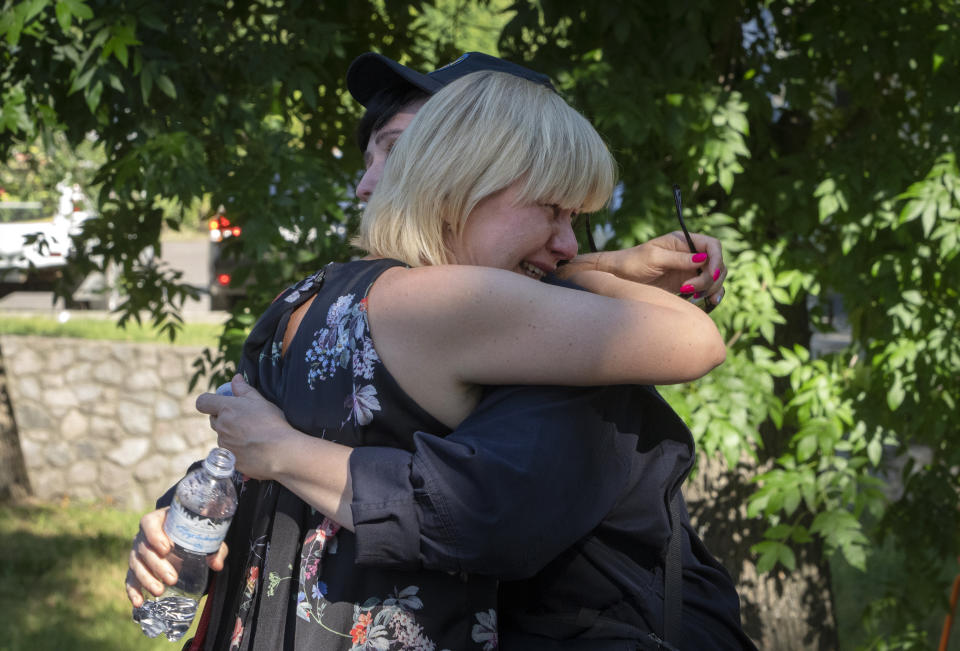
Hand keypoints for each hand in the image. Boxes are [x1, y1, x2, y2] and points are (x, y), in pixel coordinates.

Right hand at [125, 507, 227, 607]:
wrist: (182, 535)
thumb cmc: (192, 532)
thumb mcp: (204, 535)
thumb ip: (213, 547)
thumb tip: (217, 564)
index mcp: (159, 520)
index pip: (149, 523)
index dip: (155, 535)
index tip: (166, 548)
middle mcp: (143, 535)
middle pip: (144, 549)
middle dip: (157, 565)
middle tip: (172, 578)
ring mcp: (137, 552)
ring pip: (136, 565)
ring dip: (146, 580)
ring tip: (159, 591)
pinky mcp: (136, 567)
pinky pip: (130, 579)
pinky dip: (133, 591)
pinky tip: (139, 602)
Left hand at [195, 375, 290, 479]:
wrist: (281, 451)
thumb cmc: (272, 423)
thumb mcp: (260, 401)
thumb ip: (244, 389)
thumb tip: (235, 378)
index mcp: (226, 409)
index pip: (203, 402)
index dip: (209, 402)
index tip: (220, 403)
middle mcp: (221, 427)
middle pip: (213, 420)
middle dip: (224, 418)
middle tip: (243, 419)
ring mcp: (224, 445)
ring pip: (222, 437)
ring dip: (231, 435)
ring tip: (252, 436)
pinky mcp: (229, 460)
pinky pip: (229, 453)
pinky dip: (237, 450)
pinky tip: (253, 448)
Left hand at [566, 231, 726, 306]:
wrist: (619, 278)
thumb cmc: (631, 262)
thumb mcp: (653, 258)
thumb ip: (678, 259)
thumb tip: (703, 259)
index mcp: (683, 241)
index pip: (712, 245)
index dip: (716, 259)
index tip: (709, 274)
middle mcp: (690, 254)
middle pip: (717, 264)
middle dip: (711, 279)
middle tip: (690, 289)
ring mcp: (690, 270)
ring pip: (715, 278)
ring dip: (711, 289)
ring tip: (692, 297)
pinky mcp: (687, 285)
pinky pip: (707, 289)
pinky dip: (711, 296)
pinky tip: (707, 302)